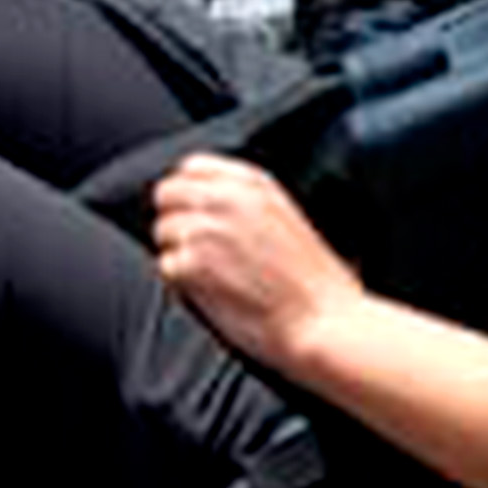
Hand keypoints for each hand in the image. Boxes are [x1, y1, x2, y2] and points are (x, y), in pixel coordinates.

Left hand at [149, 155, 373, 381]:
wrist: (326, 321)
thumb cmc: (318, 283)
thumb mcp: (287, 217)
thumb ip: (246, 202)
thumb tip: (206, 203)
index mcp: (253, 183)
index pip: (191, 166)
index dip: (187, 191)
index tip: (192, 211)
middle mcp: (226, 199)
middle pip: (167, 194)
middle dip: (176, 220)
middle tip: (197, 250)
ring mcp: (206, 230)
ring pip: (162, 232)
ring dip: (179, 254)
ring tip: (213, 277)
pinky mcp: (193, 266)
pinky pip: (166, 268)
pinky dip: (182, 284)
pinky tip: (214, 294)